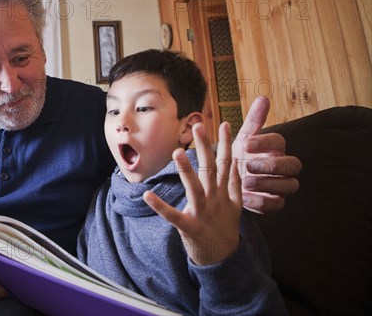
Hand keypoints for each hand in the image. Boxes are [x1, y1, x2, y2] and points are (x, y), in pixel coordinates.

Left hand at [144, 122, 241, 265]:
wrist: (225, 259)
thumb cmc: (225, 228)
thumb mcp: (236, 205)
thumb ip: (235, 184)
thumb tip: (235, 163)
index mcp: (224, 192)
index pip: (226, 163)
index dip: (226, 143)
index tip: (224, 123)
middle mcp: (215, 199)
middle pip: (211, 169)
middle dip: (205, 147)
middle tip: (198, 126)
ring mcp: (202, 213)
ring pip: (195, 188)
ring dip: (186, 171)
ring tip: (177, 152)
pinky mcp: (190, 227)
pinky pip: (173, 216)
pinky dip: (160, 206)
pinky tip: (147, 195)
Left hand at [233, 97, 301, 213]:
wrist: (228, 181)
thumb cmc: (239, 156)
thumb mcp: (243, 139)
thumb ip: (253, 121)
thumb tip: (263, 98)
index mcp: (276, 148)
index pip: (279, 141)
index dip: (264, 142)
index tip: (245, 144)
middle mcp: (284, 166)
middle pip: (292, 164)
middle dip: (271, 165)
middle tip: (248, 166)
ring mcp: (282, 185)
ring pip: (289, 185)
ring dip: (267, 184)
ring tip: (245, 183)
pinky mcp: (276, 202)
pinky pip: (277, 205)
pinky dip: (262, 202)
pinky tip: (246, 198)